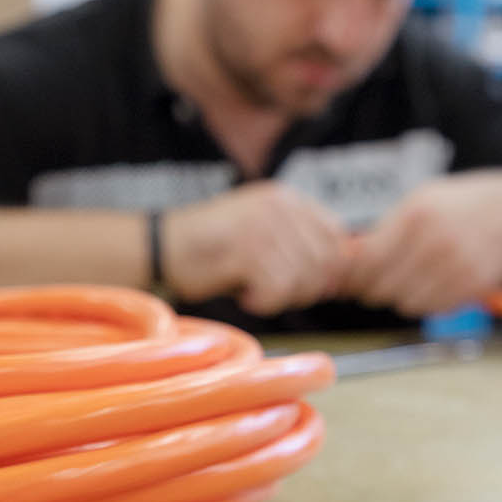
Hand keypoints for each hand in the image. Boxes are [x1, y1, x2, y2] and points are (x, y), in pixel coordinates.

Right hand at [162, 182, 351, 317]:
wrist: (161, 247)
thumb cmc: (212, 249)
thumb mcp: (263, 234)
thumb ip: (300, 246)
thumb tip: (340, 277)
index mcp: (287, 198)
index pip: (336, 237)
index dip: (328, 269)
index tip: (304, 285)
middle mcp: (280, 207)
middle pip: (326, 262)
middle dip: (305, 288)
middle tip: (273, 291)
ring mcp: (264, 226)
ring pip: (304, 279)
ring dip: (280, 297)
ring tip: (253, 289)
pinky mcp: (247, 250)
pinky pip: (278, 290)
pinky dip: (263, 302)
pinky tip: (244, 294)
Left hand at [345, 172, 501, 316]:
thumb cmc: (458, 208)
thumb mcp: (421, 202)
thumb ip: (385, 230)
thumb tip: (347, 261)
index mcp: (415, 215)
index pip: (367, 261)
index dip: (355, 277)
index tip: (354, 280)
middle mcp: (435, 241)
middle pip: (383, 287)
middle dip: (375, 290)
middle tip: (381, 284)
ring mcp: (456, 265)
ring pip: (406, 303)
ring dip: (403, 298)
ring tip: (414, 280)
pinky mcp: (473, 285)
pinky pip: (433, 309)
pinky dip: (428, 303)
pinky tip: (436, 285)